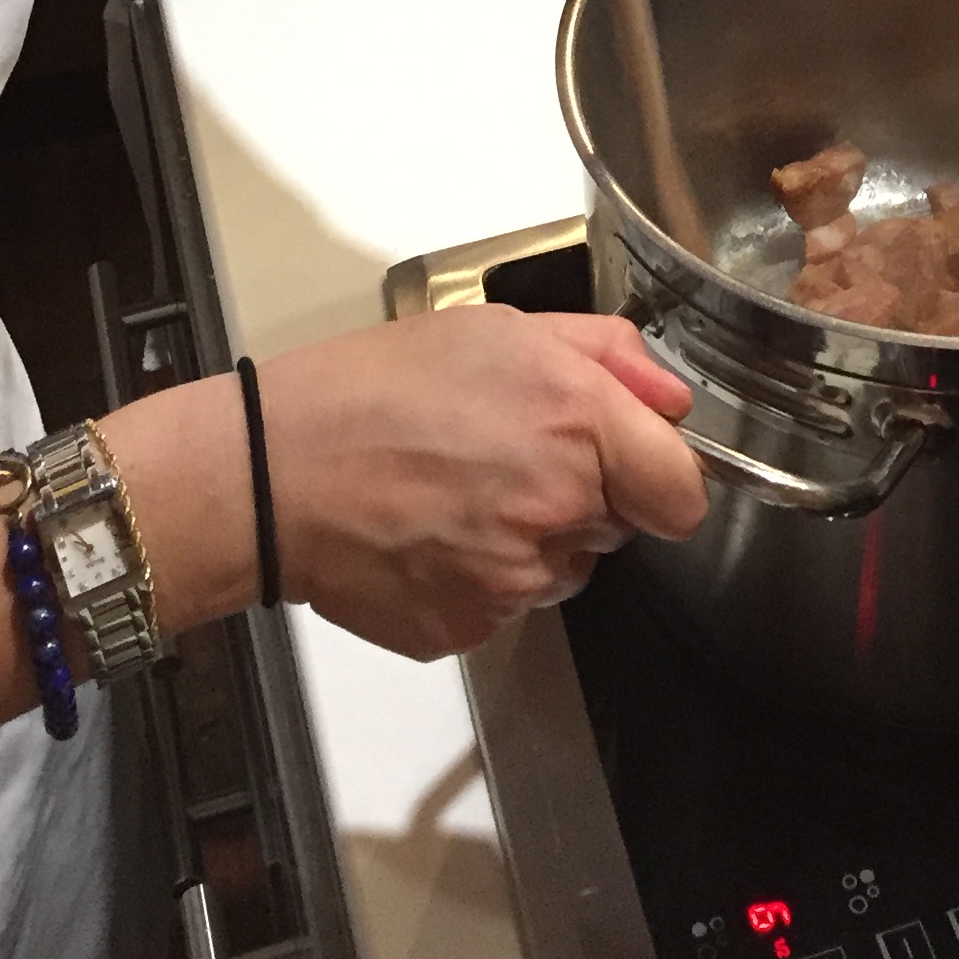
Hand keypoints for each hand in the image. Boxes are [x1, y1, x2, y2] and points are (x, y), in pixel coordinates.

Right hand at [257, 308, 704, 658]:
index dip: (661, 477)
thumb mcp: (501, 328)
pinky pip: (505, 608)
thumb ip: (607, 355)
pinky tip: (433, 532)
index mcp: (576, 422)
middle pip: (618, 526)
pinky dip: (480, 578)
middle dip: (584, 494)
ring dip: (533, 539)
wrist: (276, 469)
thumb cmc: (375, 389)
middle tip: (507, 453)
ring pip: (562, 570)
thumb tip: (670, 397)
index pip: (681, 493)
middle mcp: (557, 508)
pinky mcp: (470, 629)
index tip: (635, 466)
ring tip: (459, 489)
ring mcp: (514, 580)